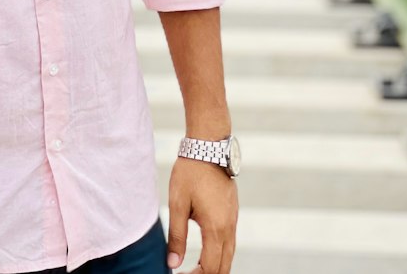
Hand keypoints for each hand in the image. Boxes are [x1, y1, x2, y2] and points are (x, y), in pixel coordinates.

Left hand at [166, 156, 237, 273]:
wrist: (208, 146)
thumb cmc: (190, 173)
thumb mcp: (178, 203)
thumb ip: (176, 236)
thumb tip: (173, 264)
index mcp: (216, 228)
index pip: (210, 269)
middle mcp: (229, 228)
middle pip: (224, 267)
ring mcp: (233, 220)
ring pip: (229, 256)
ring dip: (215, 267)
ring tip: (195, 270)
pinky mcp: (233, 213)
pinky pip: (230, 243)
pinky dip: (219, 254)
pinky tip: (205, 252)